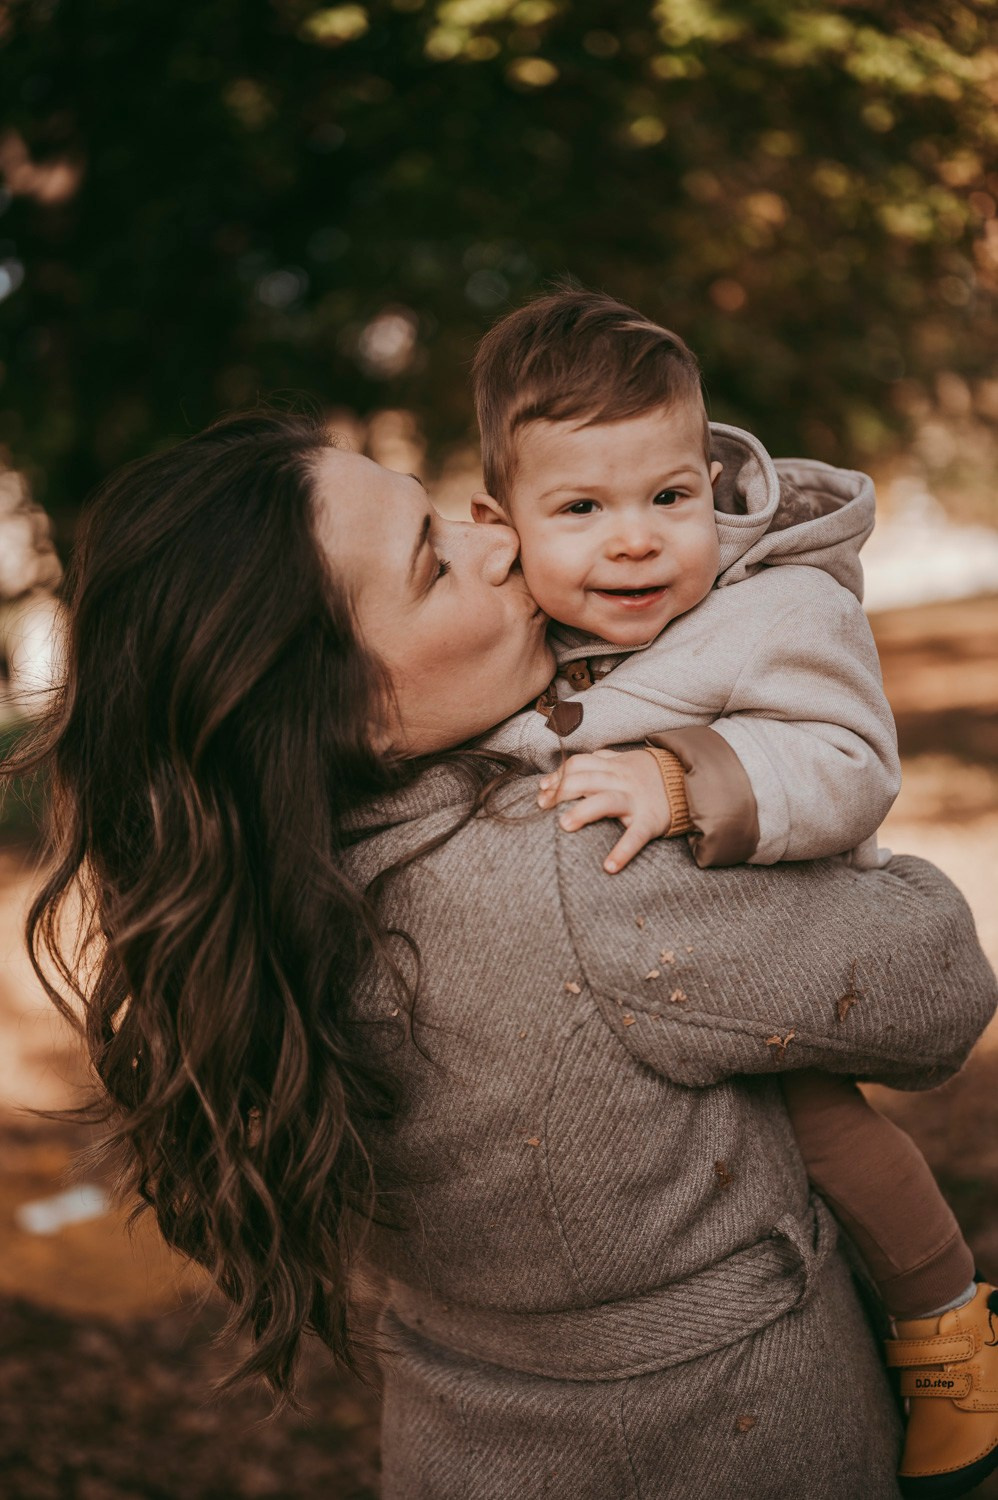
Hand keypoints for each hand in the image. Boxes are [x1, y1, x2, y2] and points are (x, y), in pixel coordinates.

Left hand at [537, 749, 671, 873]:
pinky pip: (635, 836)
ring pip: (605, 801)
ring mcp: (635, 800)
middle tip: (543, 807)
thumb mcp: (624, 761)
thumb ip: (598, 761)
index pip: (579, 765)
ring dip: (583, 812)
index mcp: (612, 767)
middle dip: (561, 792)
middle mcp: (621, 780)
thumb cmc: (648, 775)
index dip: (558, 776)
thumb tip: (566, 767)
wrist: (687, 782)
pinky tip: (609, 867)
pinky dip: (623, 851)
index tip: (542, 789)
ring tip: (564, 826)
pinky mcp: (649, 820)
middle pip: (586, 780)